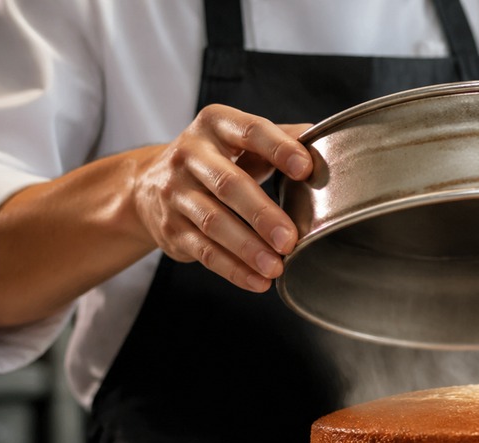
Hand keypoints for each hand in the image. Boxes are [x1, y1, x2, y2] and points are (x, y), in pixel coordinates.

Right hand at [133, 104, 311, 291]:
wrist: (148, 184)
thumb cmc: (215, 159)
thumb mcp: (240, 140)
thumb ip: (281, 138)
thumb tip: (329, 141)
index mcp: (215, 125)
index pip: (250, 131)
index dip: (278, 148)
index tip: (306, 168)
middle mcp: (189, 154)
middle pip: (228, 184)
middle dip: (262, 214)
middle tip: (290, 238)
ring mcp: (175, 192)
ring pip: (214, 222)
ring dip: (247, 248)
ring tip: (276, 267)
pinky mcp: (171, 228)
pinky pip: (204, 251)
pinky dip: (233, 269)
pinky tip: (258, 281)